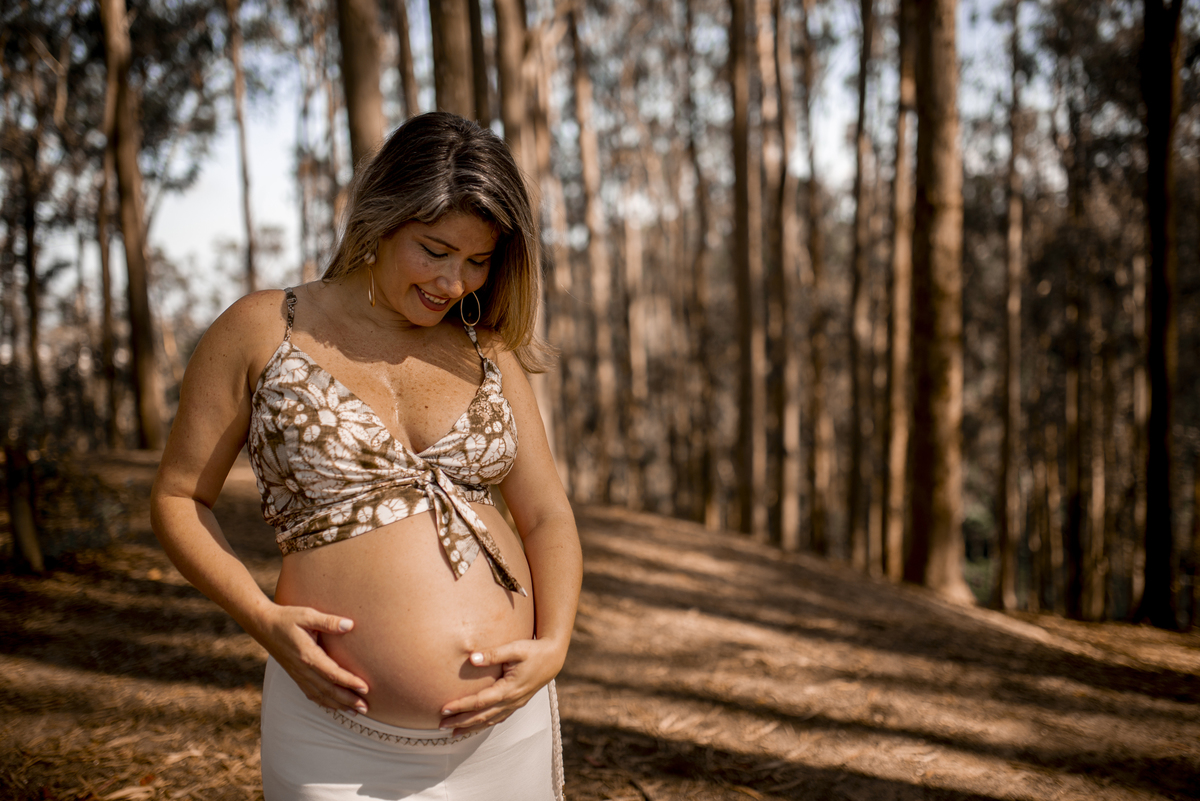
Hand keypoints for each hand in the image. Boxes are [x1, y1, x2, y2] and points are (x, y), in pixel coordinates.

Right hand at [258, 604, 369, 714]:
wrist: (263, 625)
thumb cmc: (287, 618)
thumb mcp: (307, 615)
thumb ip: (328, 621)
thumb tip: (350, 625)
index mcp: (308, 656)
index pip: (332, 674)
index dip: (349, 682)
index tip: (365, 687)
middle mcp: (303, 670)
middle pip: (328, 690)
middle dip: (348, 700)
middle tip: (365, 707)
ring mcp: (298, 675)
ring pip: (320, 695)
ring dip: (338, 705)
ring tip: (355, 712)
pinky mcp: (296, 676)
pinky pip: (311, 694)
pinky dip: (324, 703)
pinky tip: (334, 707)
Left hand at [438, 637, 564, 735]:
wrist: (553, 658)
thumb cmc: (533, 651)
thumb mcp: (514, 649)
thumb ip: (494, 654)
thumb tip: (472, 658)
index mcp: (509, 689)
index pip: (480, 701)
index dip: (461, 706)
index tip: (444, 709)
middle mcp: (511, 701)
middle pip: (482, 716)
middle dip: (461, 722)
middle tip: (440, 725)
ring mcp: (515, 704)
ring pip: (490, 721)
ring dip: (470, 727)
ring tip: (452, 733)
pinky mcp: (517, 704)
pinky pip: (498, 718)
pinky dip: (484, 724)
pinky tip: (475, 727)